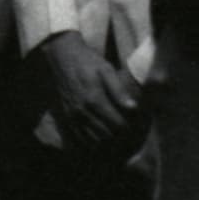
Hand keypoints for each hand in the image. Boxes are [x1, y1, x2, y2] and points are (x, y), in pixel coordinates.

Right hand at [41, 30, 142, 146]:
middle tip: (129, 132)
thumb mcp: (106, 70)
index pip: (117, 124)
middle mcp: (83, 111)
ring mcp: (73, 116)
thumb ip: (119, 90)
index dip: (129, 128)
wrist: (62, 58)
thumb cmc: (88, 62)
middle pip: (106, 135)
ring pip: (93, 140)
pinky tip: (101, 137)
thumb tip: (133, 108)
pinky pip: (80, 138)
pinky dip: (92, 142)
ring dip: (107, 141)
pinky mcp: (67, 117)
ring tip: (117, 135)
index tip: (136, 125)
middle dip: (119, 136)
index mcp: (94, 99)